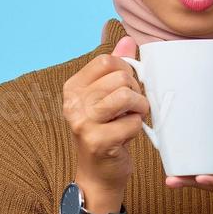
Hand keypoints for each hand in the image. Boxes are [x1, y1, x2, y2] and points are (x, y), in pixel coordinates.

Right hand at [61, 34, 149, 213]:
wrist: (98, 174)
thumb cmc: (106, 133)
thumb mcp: (107, 98)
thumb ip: (116, 68)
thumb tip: (127, 39)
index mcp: (73, 88)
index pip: (106, 61)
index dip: (126, 71)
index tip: (127, 88)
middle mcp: (73, 104)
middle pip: (120, 78)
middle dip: (136, 92)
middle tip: (133, 108)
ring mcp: (83, 123)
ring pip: (127, 97)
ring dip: (140, 109)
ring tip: (134, 118)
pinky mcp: (97, 141)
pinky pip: (132, 123)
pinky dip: (137, 129)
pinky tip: (127, 136)